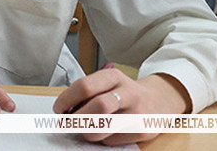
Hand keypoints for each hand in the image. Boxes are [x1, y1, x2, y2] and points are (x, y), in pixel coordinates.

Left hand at [53, 69, 189, 145]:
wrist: (158, 101)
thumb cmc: (123, 93)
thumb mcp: (107, 83)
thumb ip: (87, 92)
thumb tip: (64, 110)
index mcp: (114, 76)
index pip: (85, 86)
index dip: (67, 99)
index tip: (58, 108)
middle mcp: (129, 92)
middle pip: (98, 106)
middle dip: (77, 118)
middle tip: (67, 123)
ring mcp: (139, 113)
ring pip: (105, 127)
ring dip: (87, 131)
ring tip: (84, 129)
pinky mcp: (145, 131)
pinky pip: (114, 140)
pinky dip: (103, 139)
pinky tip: (104, 132)